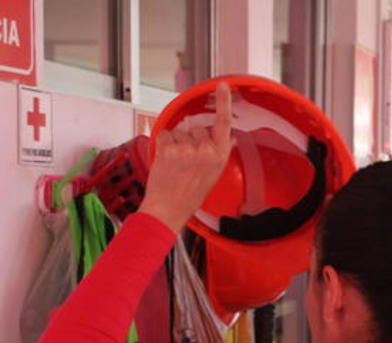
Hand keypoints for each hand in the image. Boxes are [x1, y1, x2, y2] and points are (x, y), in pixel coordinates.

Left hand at [139, 83, 233, 233]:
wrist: (169, 207)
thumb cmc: (190, 194)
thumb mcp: (213, 175)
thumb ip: (218, 154)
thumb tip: (229, 139)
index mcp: (219, 157)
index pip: (223, 124)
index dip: (224, 103)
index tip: (223, 86)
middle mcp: (205, 151)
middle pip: (196, 127)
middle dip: (189, 137)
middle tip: (186, 159)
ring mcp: (187, 150)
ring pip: (179, 131)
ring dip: (175, 142)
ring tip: (175, 162)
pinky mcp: (169, 149)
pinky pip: (165, 135)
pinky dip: (163, 144)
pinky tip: (166, 159)